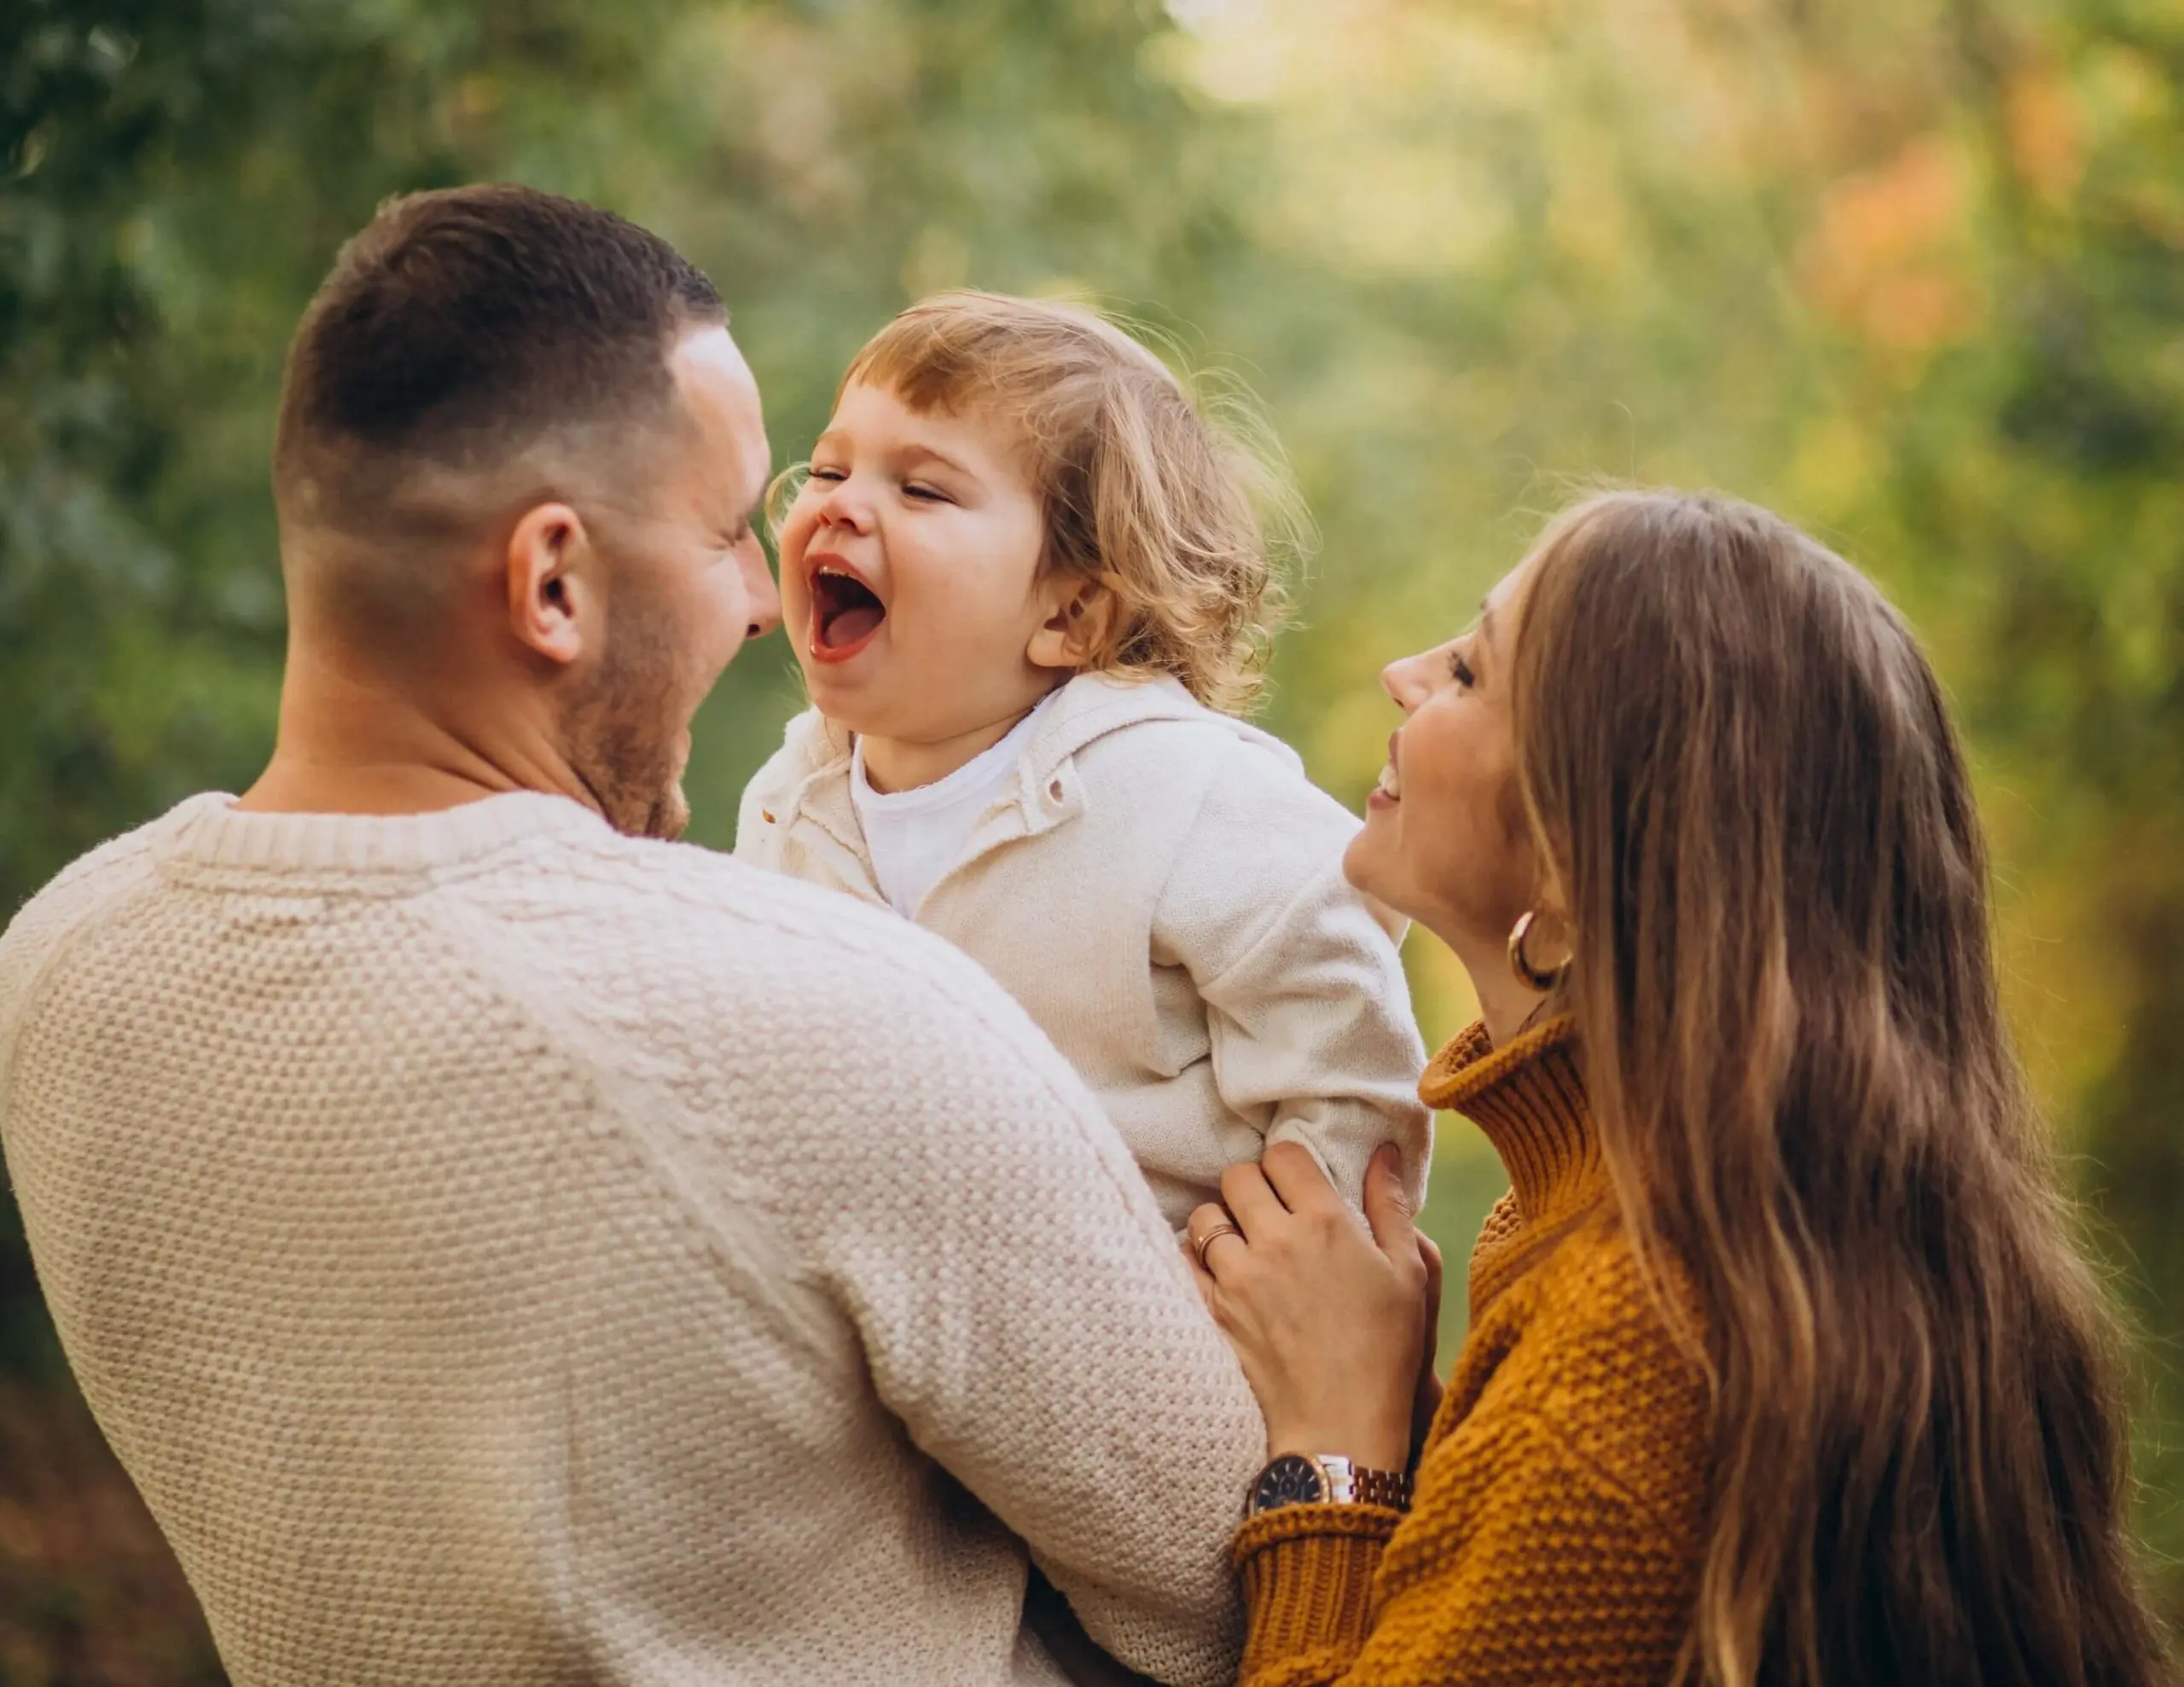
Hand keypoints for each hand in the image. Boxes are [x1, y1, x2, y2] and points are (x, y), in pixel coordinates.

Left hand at [1187, 1142, 1432, 1474]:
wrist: (1341, 1425)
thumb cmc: (1386, 1351)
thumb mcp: (1409, 1273)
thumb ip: (1391, 1206)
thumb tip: (1384, 1151)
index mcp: (1326, 1222)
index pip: (1283, 1155)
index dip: (1288, 1164)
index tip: (1296, 1183)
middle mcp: (1276, 1240)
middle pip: (1238, 1177)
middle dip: (1252, 1186)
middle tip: (1269, 1212)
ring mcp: (1238, 1276)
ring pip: (1206, 1216)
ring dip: (1222, 1222)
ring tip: (1243, 1244)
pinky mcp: (1214, 1311)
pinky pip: (1184, 1261)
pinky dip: (1196, 1260)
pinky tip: (1221, 1273)